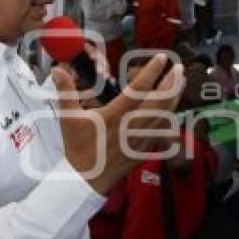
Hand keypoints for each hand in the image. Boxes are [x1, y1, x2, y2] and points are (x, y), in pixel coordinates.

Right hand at [53, 53, 184, 194]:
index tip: (161, 59)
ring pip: (164, 115)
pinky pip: (163, 131)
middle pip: (159, 100)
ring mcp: (140, 138)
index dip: (152, 71)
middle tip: (180, 68)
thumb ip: (66, 92)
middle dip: (171, 83)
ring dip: (174, 98)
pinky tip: (174, 109)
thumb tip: (57, 71)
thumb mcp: (69, 118)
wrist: (85, 179)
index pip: (138, 88)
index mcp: (115, 115)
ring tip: (181, 83)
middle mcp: (131, 125)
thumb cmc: (78, 149)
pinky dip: (170, 117)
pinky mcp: (144, 149)